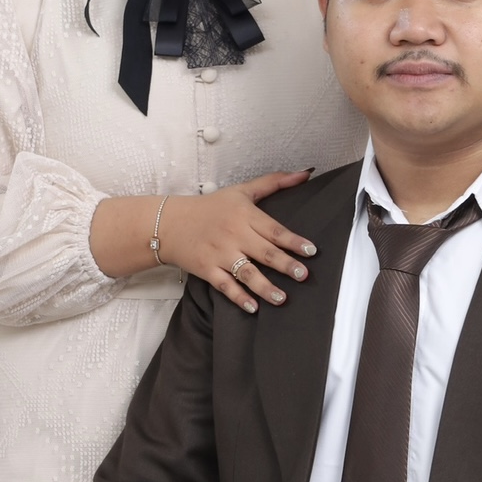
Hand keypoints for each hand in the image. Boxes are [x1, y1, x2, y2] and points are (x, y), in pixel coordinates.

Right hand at [89, 171, 317, 310]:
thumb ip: (274, 183)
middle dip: (286, 265)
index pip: (274, 229)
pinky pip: (225, 286)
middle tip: (304, 275)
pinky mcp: (207, 269)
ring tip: (282, 298)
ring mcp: (220, 254)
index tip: (311, 251)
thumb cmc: (210, 207)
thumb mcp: (241, 190)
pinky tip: (253, 307)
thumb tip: (305, 174)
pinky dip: (238, 297)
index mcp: (244, 215)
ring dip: (265, 287)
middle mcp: (234, 234)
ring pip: (247, 272)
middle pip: (265, 252)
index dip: (293, 241)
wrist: (169, 223)